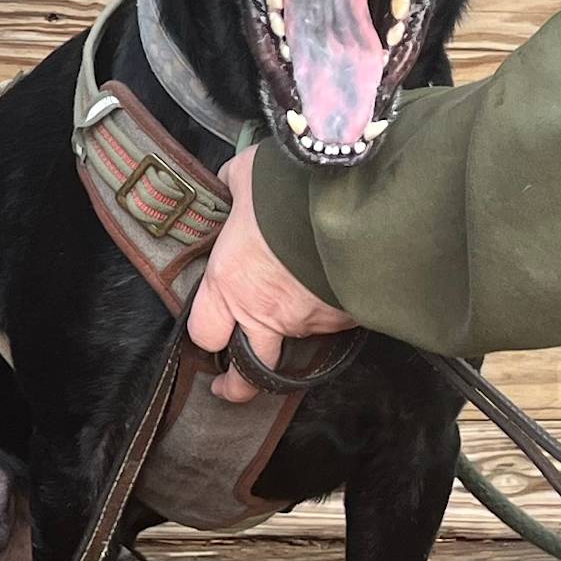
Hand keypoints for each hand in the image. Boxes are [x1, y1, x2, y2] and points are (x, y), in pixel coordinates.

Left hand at [189, 146, 356, 404]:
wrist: (357, 195)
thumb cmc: (291, 186)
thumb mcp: (247, 175)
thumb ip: (233, 187)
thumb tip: (230, 182)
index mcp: (230, 282)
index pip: (204, 333)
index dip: (204, 335)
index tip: (207, 334)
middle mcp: (266, 312)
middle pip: (246, 375)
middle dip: (238, 385)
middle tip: (231, 385)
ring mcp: (311, 321)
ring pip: (298, 339)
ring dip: (296, 323)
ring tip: (303, 292)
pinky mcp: (349, 318)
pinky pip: (335, 321)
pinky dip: (333, 307)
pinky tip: (337, 282)